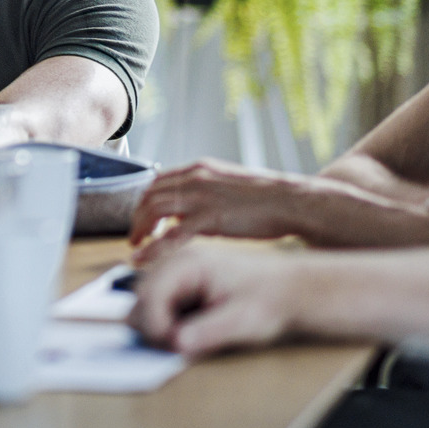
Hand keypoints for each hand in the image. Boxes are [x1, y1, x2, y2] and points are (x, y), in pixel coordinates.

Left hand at [127, 160, 307, 264]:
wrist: (291, 201)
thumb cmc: (265, 199)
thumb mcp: (227, 186)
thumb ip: (203, 196)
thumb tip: (183, 215)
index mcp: (199, 168)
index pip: (156, 181)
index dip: (144, 201)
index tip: (142, 219)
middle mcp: (195, 177)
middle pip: (150, 194)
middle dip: (138, 217)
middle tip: (136, 236)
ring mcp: (201, 196)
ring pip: (155, 209)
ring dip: (141, 229)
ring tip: (138, 247)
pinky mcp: (211, 217)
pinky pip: (172, 235)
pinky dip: (154, 248)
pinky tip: (144, 259)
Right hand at [127, 245, 306, 358]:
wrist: (290, 290)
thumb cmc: (269, 299)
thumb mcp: (242, 321)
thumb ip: (207, 332)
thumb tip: (176, 344)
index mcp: (189, 263)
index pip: (149, 294)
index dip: (154, 324)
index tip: (173, 347)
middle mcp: (177, 263)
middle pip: (140, 298)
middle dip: (152, 326)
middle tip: (179, 347)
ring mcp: (177, 273)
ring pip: (146, 303)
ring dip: (158, 326)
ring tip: (187, 339)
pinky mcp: (181, 285)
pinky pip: (159, 305)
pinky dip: (166, 322)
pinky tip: (189, 331)